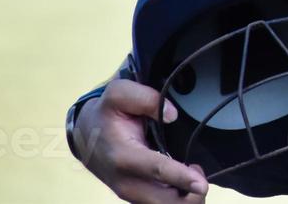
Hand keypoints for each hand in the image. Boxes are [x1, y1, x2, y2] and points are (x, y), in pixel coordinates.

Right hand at [74, 79, 206, 202]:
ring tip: (193, 174)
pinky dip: (177, 198)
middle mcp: (126, 182)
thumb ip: (145, 98)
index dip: (181, 178)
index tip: (202, 184)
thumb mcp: (119, 93)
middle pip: (164, 202)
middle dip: (189, 196)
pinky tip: (184, 181)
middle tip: (199, 173)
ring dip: (186, 198)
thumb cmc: (107, 113)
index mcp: (124, 156)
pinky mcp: (135, 197)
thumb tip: (172, 114)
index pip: (157, 170)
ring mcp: (130, 193)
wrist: (85, 135)